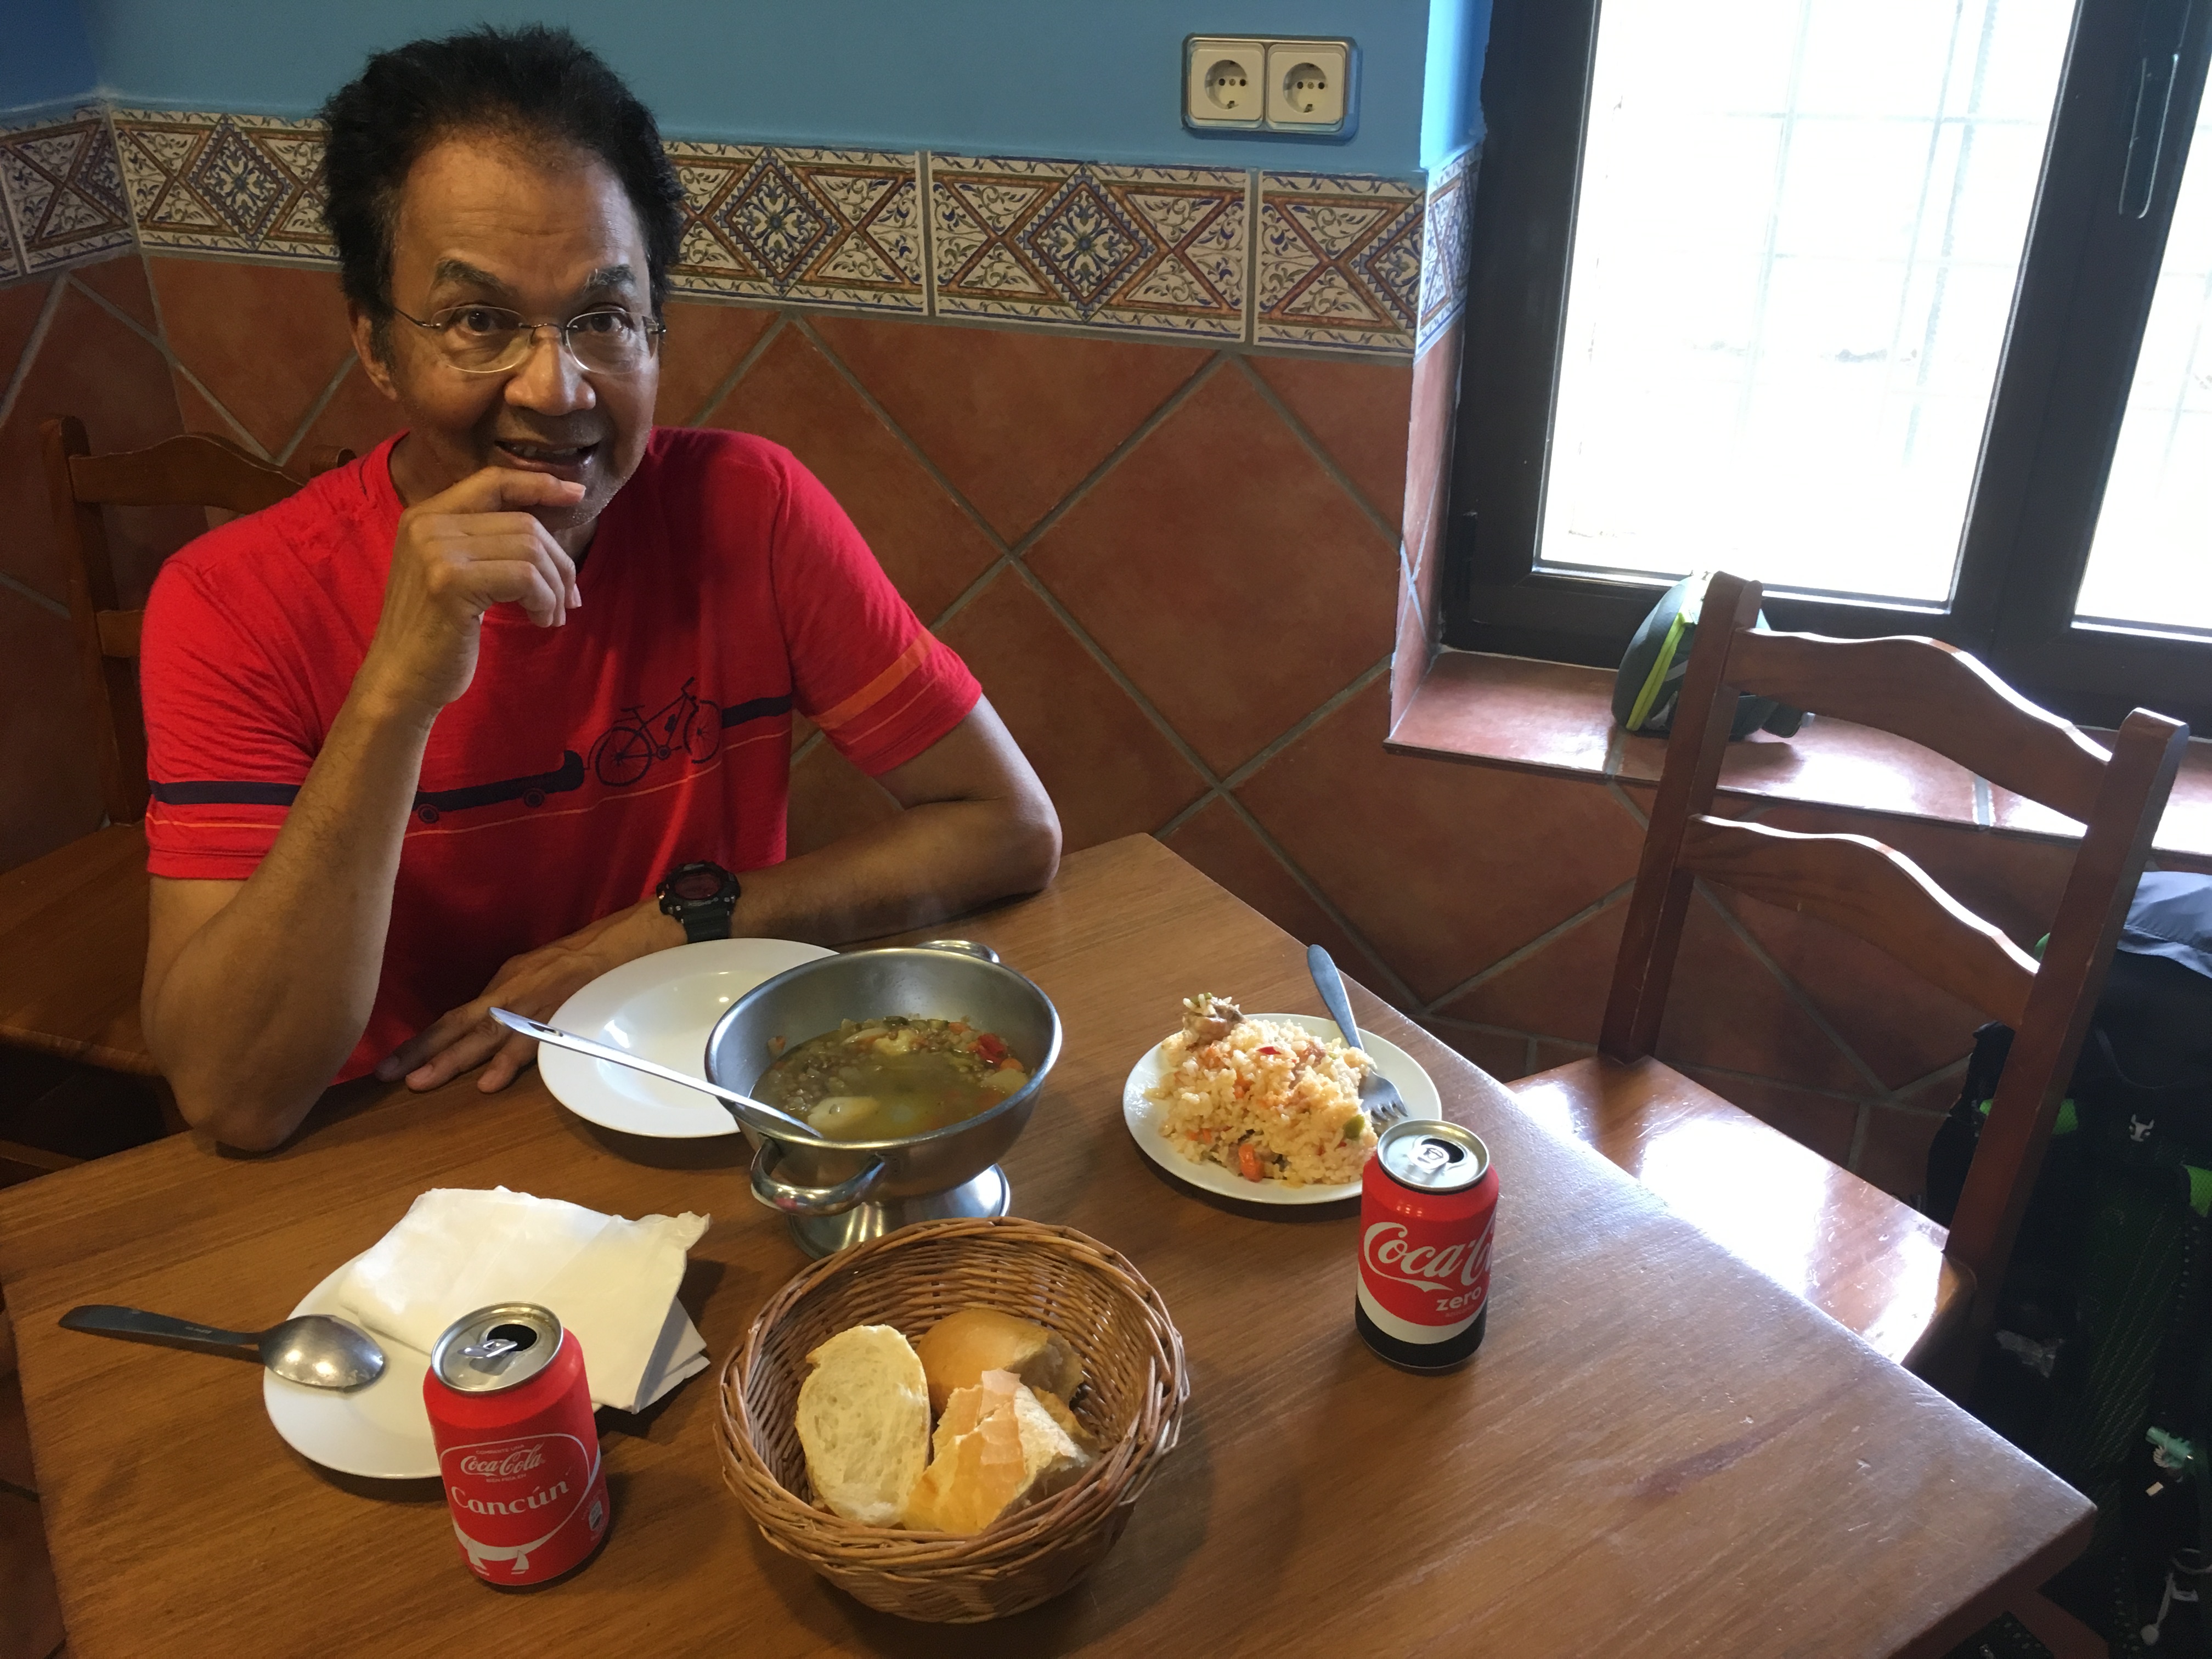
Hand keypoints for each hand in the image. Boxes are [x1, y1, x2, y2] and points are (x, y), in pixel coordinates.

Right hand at [356, 467, 586, 718]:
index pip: (493, 481)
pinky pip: (525, 577)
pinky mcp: (451, 582)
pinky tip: (541, 621)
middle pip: (523, 522)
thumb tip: (553, 529)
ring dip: (555, 586)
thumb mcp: (457, 575)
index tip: (576, 494)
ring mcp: (436, 551)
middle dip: (559, 561)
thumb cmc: (438, 634)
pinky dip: (545, 601)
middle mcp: (427, 524)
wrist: (402, 680)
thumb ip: (489, 543)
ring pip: (530, 550)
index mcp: (427, 515)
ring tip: (553, 614)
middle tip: (570, 597)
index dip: (539, 484)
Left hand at [375, 900, 682, 1092]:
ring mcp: (532, 1008)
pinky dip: (509, 1064)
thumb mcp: (528, 973)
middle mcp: (508, 996)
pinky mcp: (558, 1018)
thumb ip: (504, 998)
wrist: (616, 947)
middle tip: (389, 1076)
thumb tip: (481, 1021)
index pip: (452, 1019)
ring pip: (485, 1038)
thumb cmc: (576, 960)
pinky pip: (530, 1044)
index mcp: (500, 987)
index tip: (389, 1065)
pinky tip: (489, 1084)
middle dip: (423, 1053)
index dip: (420, 1043)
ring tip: (422, 1083)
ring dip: (453, 1061)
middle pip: (458, 1027)